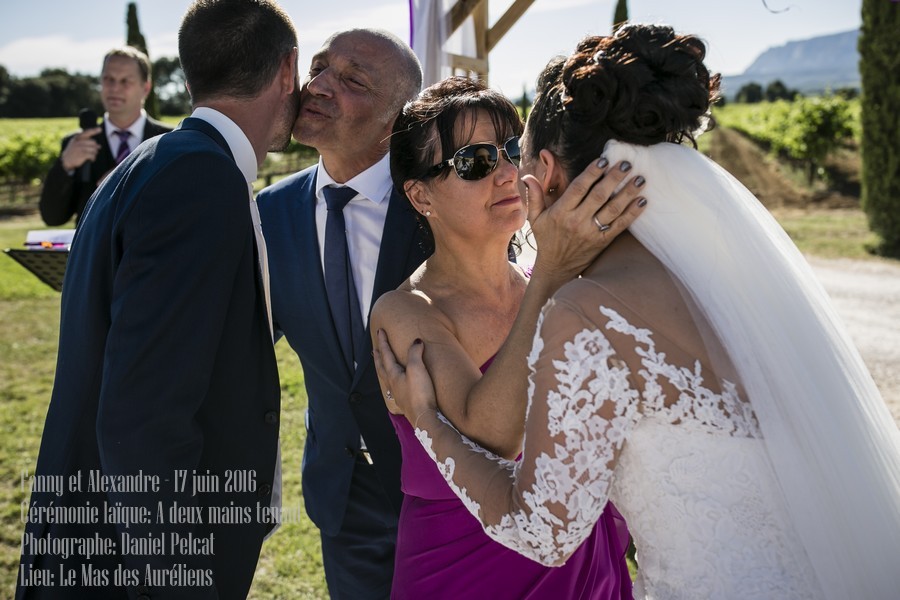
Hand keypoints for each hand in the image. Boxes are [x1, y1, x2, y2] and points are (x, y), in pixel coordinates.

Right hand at [61, 127, 101, 171]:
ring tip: (91, 156)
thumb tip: (99, 146)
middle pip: (93, 142)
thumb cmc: (74, 152)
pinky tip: (91, 159)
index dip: (94, 131)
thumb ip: (86, 143)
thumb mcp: (76, 144)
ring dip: (94, 153)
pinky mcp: (82, 154)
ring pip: (94, 149)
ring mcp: (80, 148)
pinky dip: (93, 158)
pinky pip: (92, 155)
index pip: (87, 133)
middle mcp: (78, 142)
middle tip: (94, 151)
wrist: (66, 160)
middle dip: (95, 148)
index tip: (100, 129)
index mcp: (77, 138)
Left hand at [374, 329, 437, 425]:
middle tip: (374, 350)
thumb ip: (415, 353)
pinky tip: (396, 385)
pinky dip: (391, 381)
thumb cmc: (419, 394)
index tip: (380, 331)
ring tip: (382, 365)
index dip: (383, 342)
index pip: (385, 354)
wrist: (424, 418)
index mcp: (393, 375)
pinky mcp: (406, 402)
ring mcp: (398, 394)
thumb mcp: (417, 369)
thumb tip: (416, 341)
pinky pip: (393, 387)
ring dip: (382, 369)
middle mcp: (392, 384)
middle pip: (381, 367)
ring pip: (385, 378)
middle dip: (378, 357)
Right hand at [525, 157, 646, 283]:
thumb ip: (534, 197)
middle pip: (599, 196)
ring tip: (640, 179)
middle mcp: (577, 221)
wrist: (556, 269)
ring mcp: (592, 232)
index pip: (578, 189)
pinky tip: (643, 201)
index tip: (603, 160)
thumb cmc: (547, 240)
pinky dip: (632, 213)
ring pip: (613, 209)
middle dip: (614, 178)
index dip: (591, 173)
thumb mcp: (535, 219)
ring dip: (628, 193)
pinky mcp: (603, 242)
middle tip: (627, 163)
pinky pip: (620, 226)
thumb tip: (527, 177)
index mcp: (561, 212)